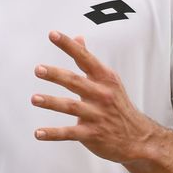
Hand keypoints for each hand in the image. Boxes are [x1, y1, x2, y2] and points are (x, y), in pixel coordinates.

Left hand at [32, 31, 154, 163]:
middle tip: (38, 69)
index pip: (85, 58)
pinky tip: (38, 133)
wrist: (138, 138)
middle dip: (56, 75)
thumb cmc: (117, 104)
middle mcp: (101, 95)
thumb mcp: (108, 80)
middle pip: (76, 82)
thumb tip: (78, 38)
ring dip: (51, 102)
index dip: (69, 46)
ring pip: (71, 107)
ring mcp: (97, 115)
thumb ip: (89, 61)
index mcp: (105, 79)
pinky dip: (53, 133)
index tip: (53, 34)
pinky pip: (69, 132)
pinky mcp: (92, 134)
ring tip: (34, 98)